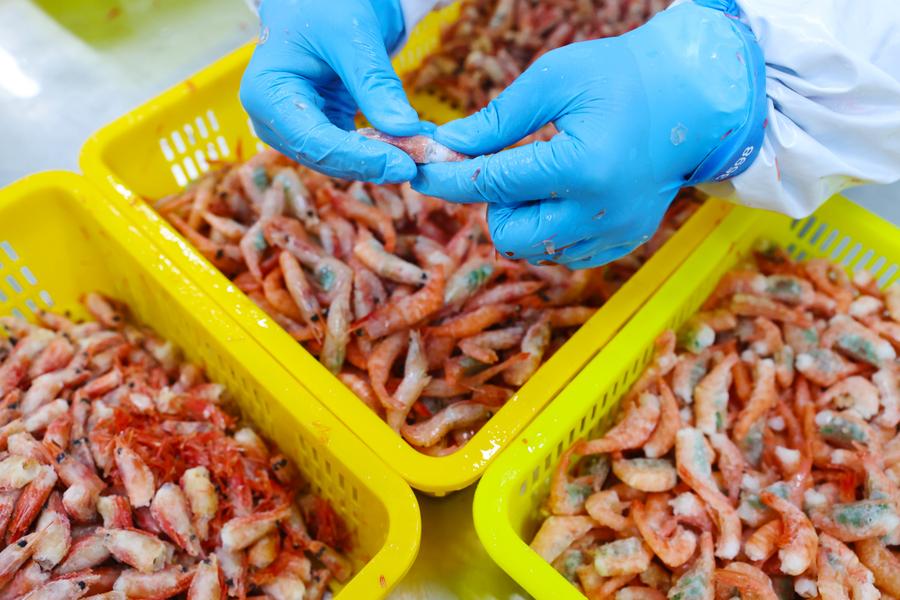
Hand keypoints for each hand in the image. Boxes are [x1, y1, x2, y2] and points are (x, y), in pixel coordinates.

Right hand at [240, 0, 420, 183]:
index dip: (360, 158)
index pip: (314, 142)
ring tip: (423, 149)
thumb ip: (375, 84)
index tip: (403, 165)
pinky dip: (382, 148)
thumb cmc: (324, 7)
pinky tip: (413, 140)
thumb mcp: (351, 36)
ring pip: (342, 160)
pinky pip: (352, 149)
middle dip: (375, 163)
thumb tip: (406, 129)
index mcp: (266, 94)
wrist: (321, 1)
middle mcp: (274, 120)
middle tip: (421, 161)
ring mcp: (296, 129)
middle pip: (327, 158)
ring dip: (382, 159)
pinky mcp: (320, 131)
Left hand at [412, 1, 766, 267]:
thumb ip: (498, 119)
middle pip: (508, 234)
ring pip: (533, 251)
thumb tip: (449, 144)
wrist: (691, 99)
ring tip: (538, 179)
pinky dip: (549, 232)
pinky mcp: (624, 242)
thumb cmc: (620, 76)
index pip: (492, 184)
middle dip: (492, 204)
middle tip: (504, 168)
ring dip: (520, 219)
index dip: (448, 177)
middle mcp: (598, 211)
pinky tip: (562, 196)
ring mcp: (615, 233)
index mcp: (580, 167)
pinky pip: (563, 256)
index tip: (419, 172)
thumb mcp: (555, 80)